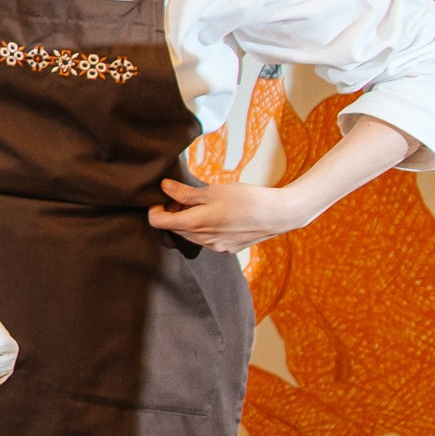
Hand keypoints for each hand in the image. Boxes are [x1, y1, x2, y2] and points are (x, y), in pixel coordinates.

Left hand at [149, 177, 309, 253]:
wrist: (279, 214)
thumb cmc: (246, 199)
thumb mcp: (212, 191)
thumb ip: (185, 193)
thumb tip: (164, 187)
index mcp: (194, 224)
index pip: (159, 222)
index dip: (155, 209)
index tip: (162, 198)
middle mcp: (203, 241)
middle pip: (174, 229)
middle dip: (173, 213)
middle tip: (183, 197)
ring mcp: (216, 247)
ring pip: (190, 235)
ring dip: (188, 221)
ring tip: (202, 204)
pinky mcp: (228, 248)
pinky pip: (207, 240)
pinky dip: (204, 228)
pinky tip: (218, 215)